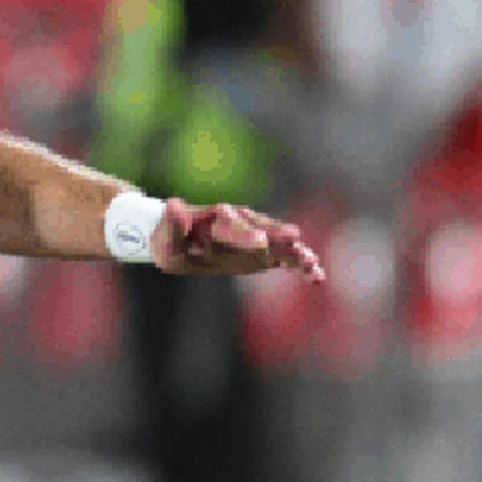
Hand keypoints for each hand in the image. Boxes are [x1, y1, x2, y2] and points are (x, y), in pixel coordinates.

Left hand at [154, 199, 325, 279]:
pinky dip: (301, 266)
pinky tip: (317, 278)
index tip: (260, 240)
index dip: (246, 232)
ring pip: (278, 242)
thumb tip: (174, 204)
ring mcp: (255, 238)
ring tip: (311, 261)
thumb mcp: (165, 239)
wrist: (181, 240)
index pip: (233, 224)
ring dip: (294, 251)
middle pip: (263, 229)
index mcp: (218, 219)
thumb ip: (172, 224)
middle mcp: (241, 224)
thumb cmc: (170, 241)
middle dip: (278, 236)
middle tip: (294, 240)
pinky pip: (285, 258)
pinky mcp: (264, 253)